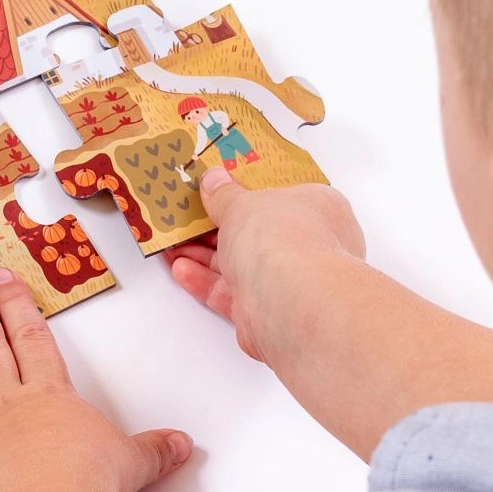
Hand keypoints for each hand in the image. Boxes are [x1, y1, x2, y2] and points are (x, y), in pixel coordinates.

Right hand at [164, 168, 365, 361]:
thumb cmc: (284, 242)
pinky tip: (182, 269)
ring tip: (176, 243)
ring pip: (239, 265)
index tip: (222, 189)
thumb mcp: (242, 204)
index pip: (282, 197)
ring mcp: (287, 280)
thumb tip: (215, 181)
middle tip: (190, 218)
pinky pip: (229, 293)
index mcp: (316, 208)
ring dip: (205, 255)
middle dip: (218, 228)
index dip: (249, 193)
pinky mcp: (264, 310)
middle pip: (256, 233)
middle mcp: (306, 245)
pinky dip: (204, 282)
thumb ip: (224, 195)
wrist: (288, 303)